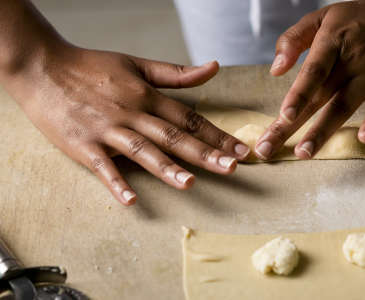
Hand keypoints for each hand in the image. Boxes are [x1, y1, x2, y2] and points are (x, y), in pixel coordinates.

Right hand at [7, 45, 249, 204]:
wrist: (44, 67)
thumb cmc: (91, 66)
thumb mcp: (137, 63)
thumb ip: (176, 72)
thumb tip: (213, 68)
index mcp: (147, 96)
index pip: (189, 118)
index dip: (217, 134)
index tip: (239, 150)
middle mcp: (132, 113)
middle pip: (174, 136)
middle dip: (205, 154)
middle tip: (232, 168)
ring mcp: (108, 130)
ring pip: (143, 151)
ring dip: (167, 169)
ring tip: (190, 184)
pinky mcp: (85, 145)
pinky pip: (104, 167)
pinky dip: (117, 183)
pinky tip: (131, 200)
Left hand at [255, 0, 364, 159]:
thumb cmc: (360, 17)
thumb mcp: (322, 16)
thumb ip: (293, 39)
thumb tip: (275, 70)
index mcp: (331, 43)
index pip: (312, 72)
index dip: (298, 95)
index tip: (283, 116)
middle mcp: (351, 62)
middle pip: (318, 98)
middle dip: (292, 126)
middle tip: (270, 148)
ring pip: (344, 107)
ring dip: (323, 132)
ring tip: (304, 153)